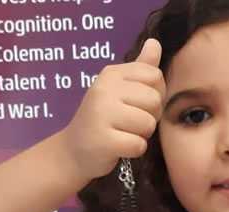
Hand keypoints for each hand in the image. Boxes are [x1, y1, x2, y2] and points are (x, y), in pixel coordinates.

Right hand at [61, 39, 165, 179]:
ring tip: (123, 134)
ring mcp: (102, 114)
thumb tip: (155, 43)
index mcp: (111, 74)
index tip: (137, 104)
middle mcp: (104, 89)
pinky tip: (118, 148)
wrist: (73, 151)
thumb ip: (140, 68)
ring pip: (148, 124)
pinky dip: (133, 150)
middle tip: (129, 123)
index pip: (155, 76)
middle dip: (150, 117)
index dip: (155, 94)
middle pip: (154, 100)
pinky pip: (139, 145)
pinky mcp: (103, 141)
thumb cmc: (103, 119)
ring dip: (141, 135)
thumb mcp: (119, 89)